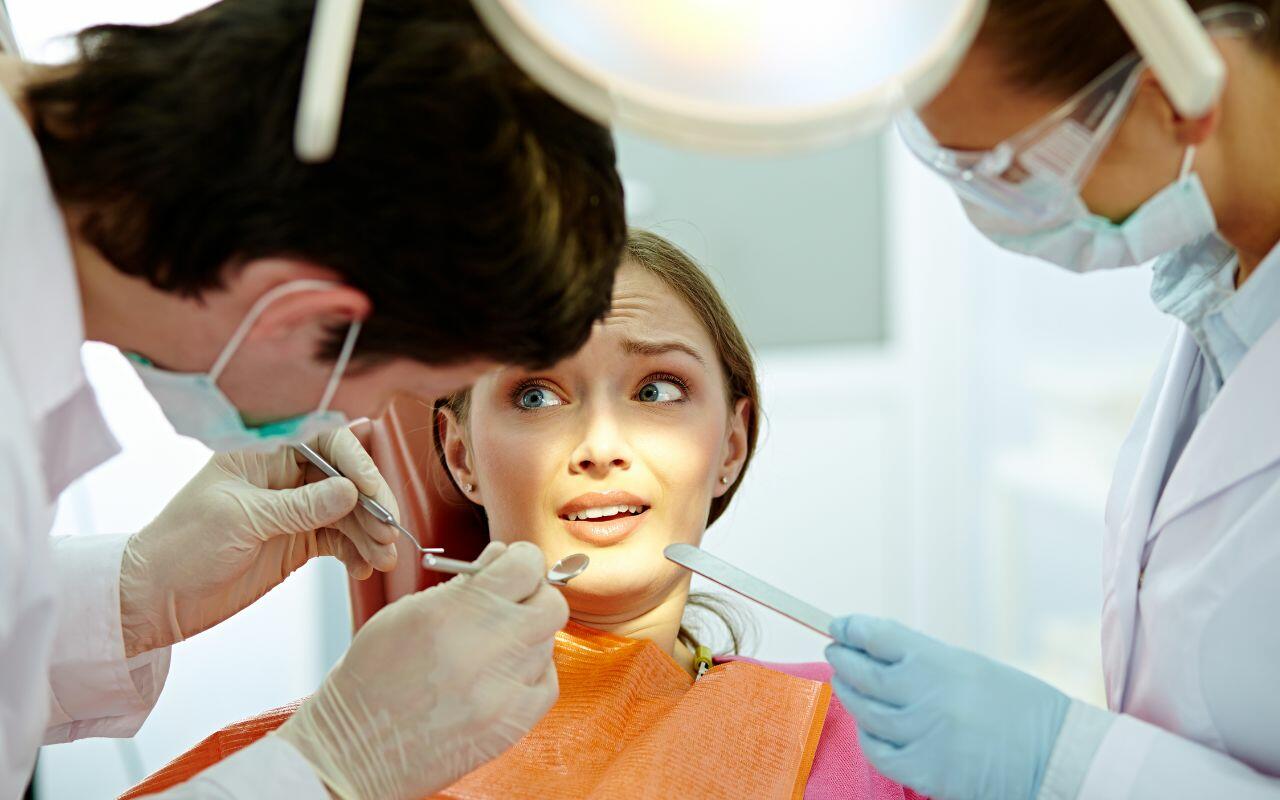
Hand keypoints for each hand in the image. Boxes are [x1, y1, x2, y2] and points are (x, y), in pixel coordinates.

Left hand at [119, 426, 400, 656]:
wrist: (153, 600)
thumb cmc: (181, 548)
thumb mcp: (241, 521)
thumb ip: (299, 506)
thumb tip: (351, 491)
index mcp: (264, 459)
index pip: (326, 446)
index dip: (357, 465)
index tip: (373, 495)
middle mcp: (283, 482)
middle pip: (345, 481)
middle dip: (371, 505)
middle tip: (389, 533)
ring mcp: (291, 515)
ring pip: (347, 515)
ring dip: (370, 534)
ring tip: (384, 558)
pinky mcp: (295, 546)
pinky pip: (338, 542)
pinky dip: (356, 554)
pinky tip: (365, 568)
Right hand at [276, 541, 567, 799]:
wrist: (356, 748)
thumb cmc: (374, 675)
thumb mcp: (408, 612)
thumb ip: (463, 584)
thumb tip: (502, 557)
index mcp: (454, 613)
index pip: (525, 566)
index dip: (522, 559)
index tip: (514, 564)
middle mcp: (485, 650)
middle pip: (550, 604)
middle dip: (535, 595)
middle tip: (513, 601)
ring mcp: (503, 692)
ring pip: (547, 643)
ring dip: (527, 635)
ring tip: (493, 644)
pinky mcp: (511, 725)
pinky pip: (546, 683)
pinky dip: (532, 673)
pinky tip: (503, 673)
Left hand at [826, 614, 1069, 799]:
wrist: (1058, 755)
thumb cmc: (1020, 706)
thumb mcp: (972, 666)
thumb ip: (925, 660)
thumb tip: (878, 650)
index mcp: (939, 661)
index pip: (877, 636)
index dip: (852, 628)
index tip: (840, 625)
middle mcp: (924, 696)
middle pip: (863, 673)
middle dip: (843, 659)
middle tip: (835, 650)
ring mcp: (922, 736)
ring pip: (865, 711)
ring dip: (849, 693)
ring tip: (844, 682)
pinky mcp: (925, 772)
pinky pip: (879, 752)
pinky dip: (868, 735)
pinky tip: (867, 725)